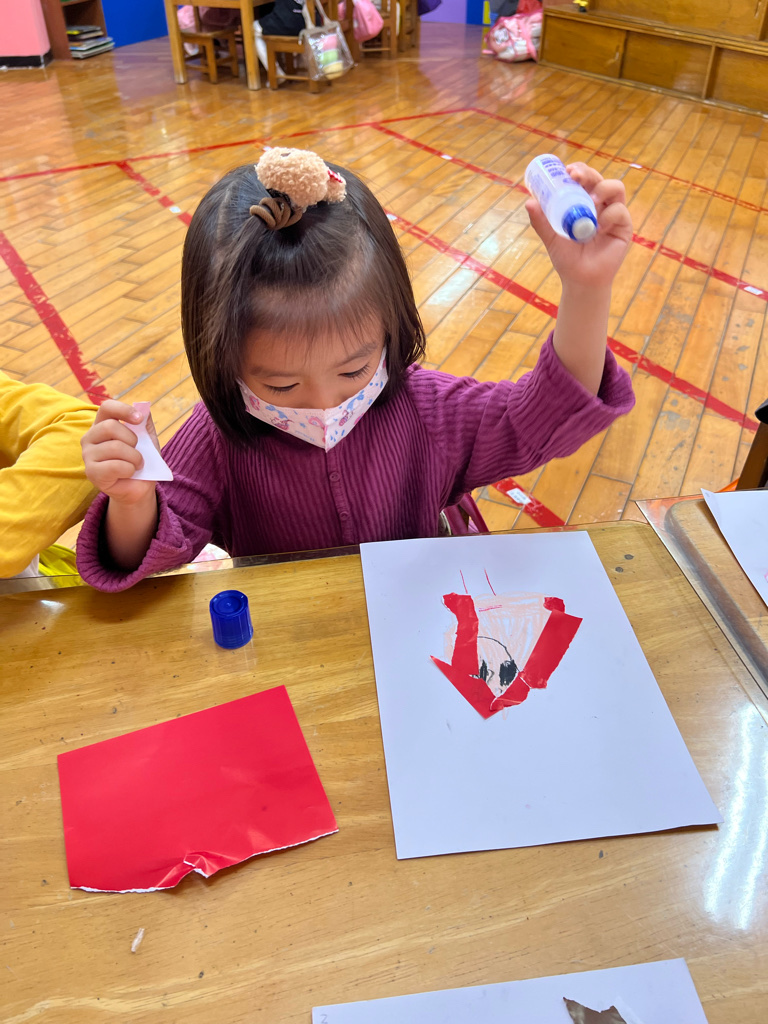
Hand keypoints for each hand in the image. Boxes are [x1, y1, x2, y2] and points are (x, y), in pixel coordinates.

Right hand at [81, 400, 155, 504]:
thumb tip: (143, 408)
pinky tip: (129, 473)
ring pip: (115, 447)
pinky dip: (129, 470)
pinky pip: (115, 466)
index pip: (107, 407)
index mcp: (101, 425)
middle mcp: (90, 437)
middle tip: (138, 451)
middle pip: (109, 426)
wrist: (139, 486)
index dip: (124, 410)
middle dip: (132, 440)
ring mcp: (87, 455)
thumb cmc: (140, 460)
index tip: (139, 419)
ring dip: (135, 457)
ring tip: (136, 464)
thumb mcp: (147, 439)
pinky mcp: (91, 472)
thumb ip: (145, 423)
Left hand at [526, 162, 631, 289]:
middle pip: (599, 179)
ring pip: (615, 188)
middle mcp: (600, 205)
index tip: (567, 170)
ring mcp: (613, 214)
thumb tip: (529, 202)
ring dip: (602, 189)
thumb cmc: (567, 258)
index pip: (585, 179)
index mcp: (584, 202)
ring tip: (590, 200)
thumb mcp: (551, 237)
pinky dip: (609, 215)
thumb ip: (541, 221)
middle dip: (588, 173)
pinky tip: (598, 227)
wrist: (579, 280)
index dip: (578, 170)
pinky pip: (619, 211)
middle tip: (575, 177)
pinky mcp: (624, 227)